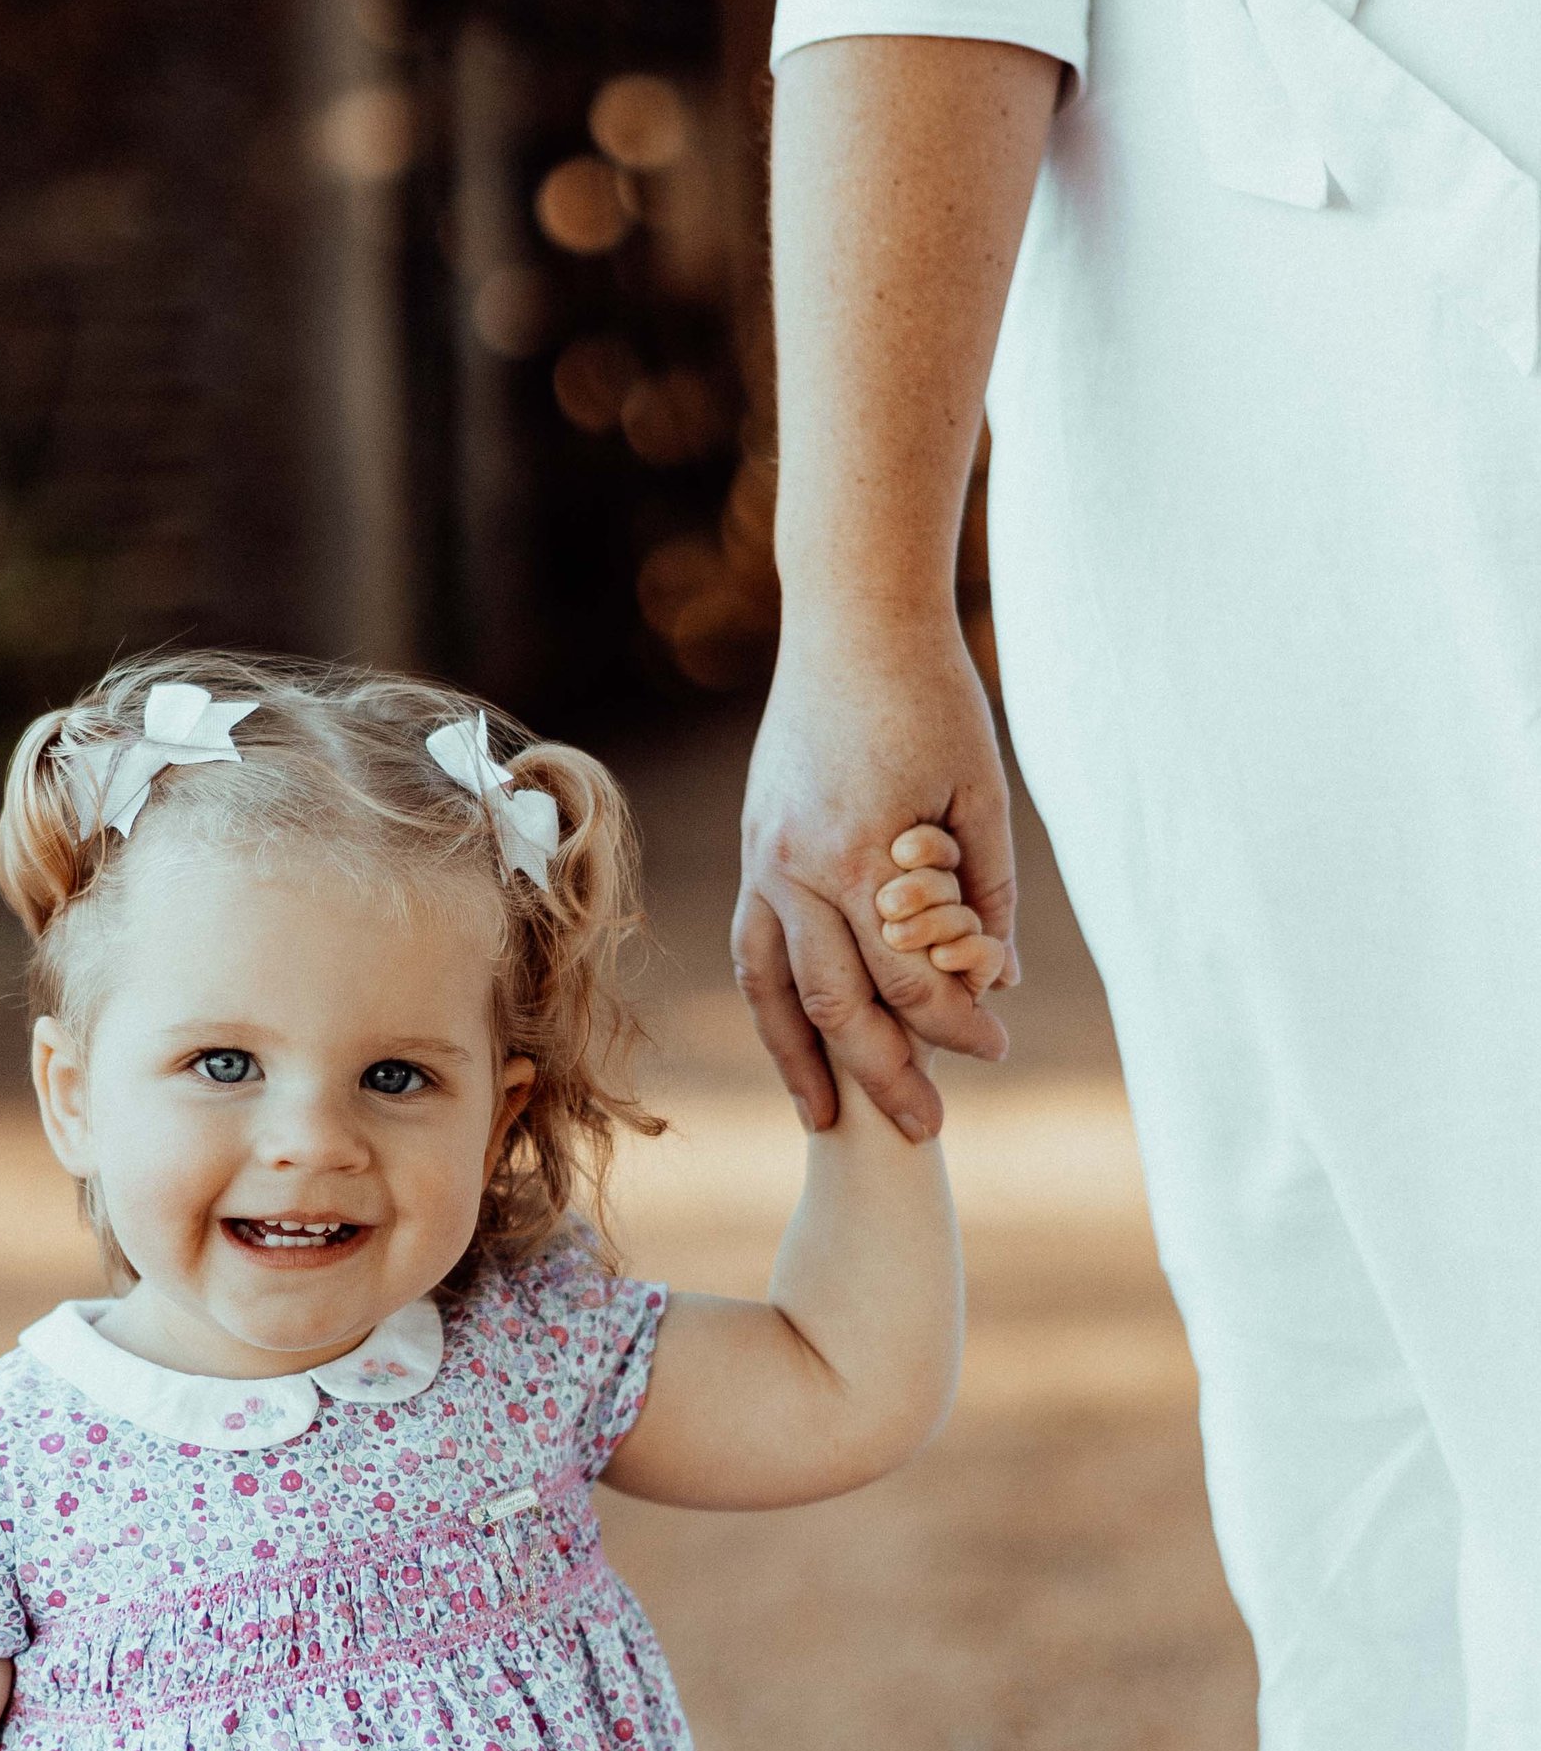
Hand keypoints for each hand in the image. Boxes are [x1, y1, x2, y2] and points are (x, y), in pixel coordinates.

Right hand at [735, 626, 1019, 1138]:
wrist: (851, 620)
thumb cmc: (931, 697)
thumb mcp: (983, 794)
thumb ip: (986, 893)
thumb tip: (995, 980)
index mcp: (859, 854)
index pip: (908, 977)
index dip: (957, 1024)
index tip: (998, 1047)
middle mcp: (796, 869)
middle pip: (835, 1003)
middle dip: (881, 1073)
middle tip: (924, 1129)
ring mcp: (764, 861)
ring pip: (773, 988)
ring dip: (801, 1061)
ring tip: (829, 1120)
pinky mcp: (756, 849)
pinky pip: (753, 948)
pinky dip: (772, 1005)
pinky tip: (796, 1042)